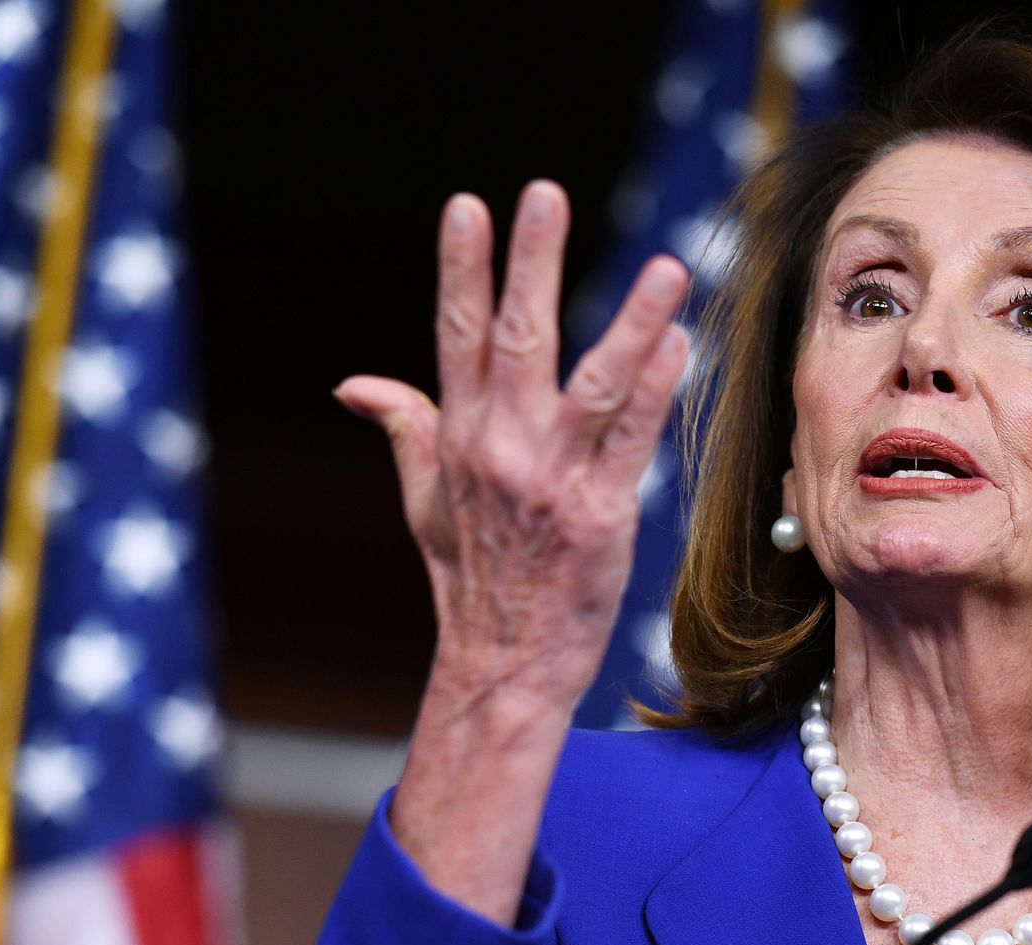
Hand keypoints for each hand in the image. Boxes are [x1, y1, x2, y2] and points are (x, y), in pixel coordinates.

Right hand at [336, 179, 690, 714]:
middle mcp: (499, 448)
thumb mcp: (424, 501)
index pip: (454, 335)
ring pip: (593, 384)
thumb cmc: (471, 577)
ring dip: (630, 322)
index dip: (462, 267)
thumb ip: (403, 427)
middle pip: (514, 339)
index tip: (468, 205)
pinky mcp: (600, 515)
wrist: (503, 662)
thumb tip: (353, 384)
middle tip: (543, 195)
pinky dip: (654, 391)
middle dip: (530, 263)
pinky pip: (631, 441)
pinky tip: (678, 345)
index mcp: (458, 437)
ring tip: (666, 267)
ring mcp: (550, 480)